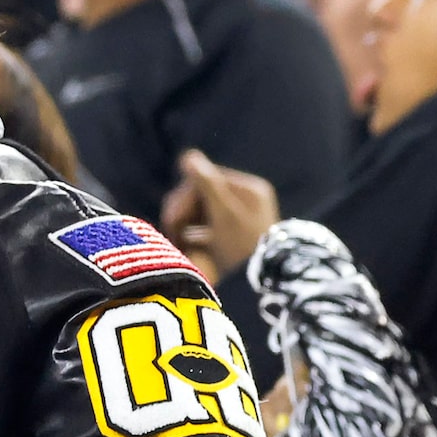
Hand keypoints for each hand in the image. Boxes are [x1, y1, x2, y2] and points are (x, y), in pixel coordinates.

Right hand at [160, 152, 280, 283]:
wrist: (266, 282)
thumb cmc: (245, 247)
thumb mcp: (224, 214)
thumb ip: (207, 184)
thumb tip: (188, 155)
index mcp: (249, 190)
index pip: (206, 181)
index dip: (184, 198)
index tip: (171, 219)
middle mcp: (249, 200)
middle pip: (203, 197)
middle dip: (182, 213)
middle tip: (169, 231)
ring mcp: (243, 219)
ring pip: (201, 215)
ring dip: (184, 226)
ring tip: (175, 243)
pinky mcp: (234, 239)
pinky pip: (206, 231)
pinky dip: (193, 238)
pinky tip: (185, 249)